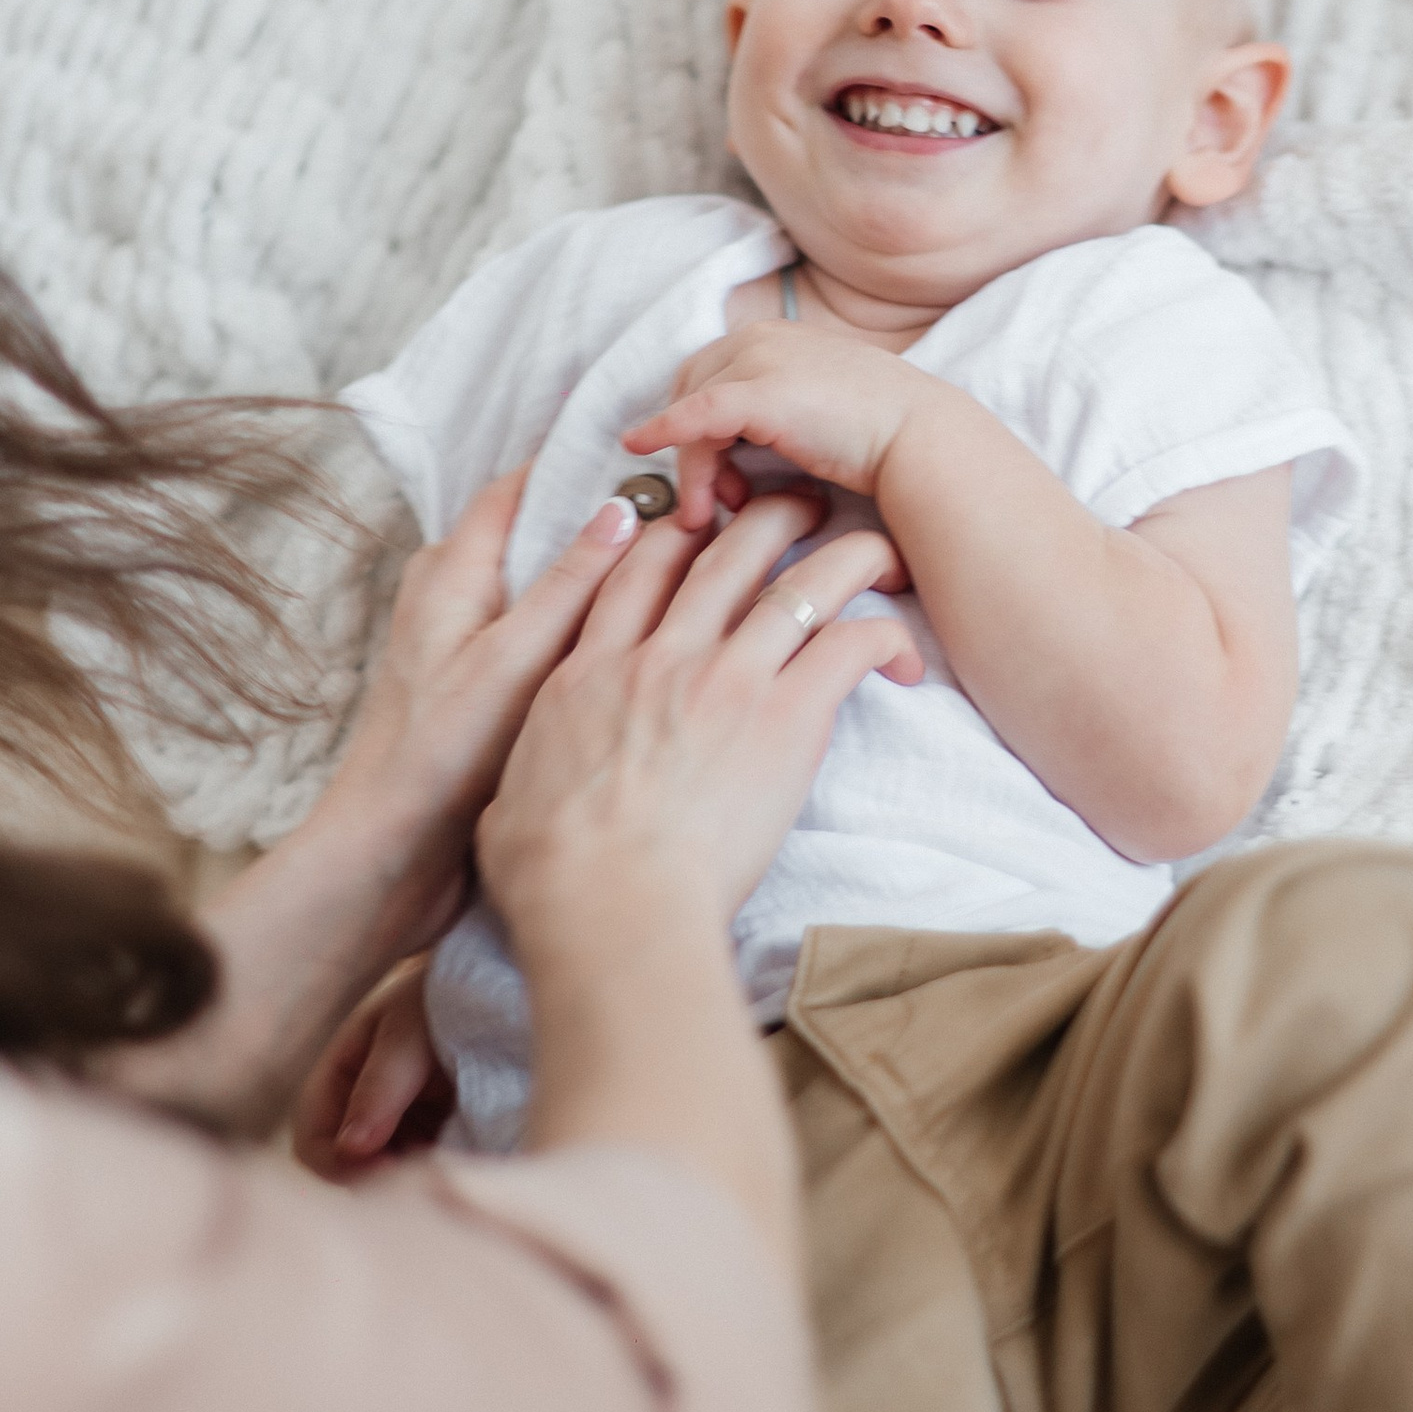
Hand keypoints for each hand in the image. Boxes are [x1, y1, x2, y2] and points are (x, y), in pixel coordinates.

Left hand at [172, 477, 650, 1138]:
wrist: (390, 860)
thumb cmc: (438, 761)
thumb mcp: (513, 661)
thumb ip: (569, 586)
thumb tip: (622, 510)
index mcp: (451, 571)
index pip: (521, 485)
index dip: (584, 463)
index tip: (656, 453)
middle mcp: (458, 597)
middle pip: (541, 532)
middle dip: (606, 519)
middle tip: (689, 509)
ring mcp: (473, 646)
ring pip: (550, 588)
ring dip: (605, 579)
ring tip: (682, 569)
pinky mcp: (489, 693)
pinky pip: (550, 637)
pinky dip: (592, 630)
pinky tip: (643, 647)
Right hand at [479, 488, 920, 939]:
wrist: (607, 902)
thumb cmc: (551, 874)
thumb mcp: (511, 800)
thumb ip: (531, 777)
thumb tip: (516, 803)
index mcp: (590, 671)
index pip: (634, 573)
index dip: (670, 536)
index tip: (698, 526)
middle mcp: (659, 657)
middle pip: (721, 554)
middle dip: (763, 518)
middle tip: (794, 509)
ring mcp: (724, 678)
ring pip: (796, 582)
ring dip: (843, 556)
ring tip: (873, 550)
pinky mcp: (784, 716)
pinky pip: (847, 645)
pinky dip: (881, 637)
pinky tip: (901, 652)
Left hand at [623, 325, 943, 531]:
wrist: (924, 439)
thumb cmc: (884, 435)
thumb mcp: (821, 407)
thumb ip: (780, 411)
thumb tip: (743, 447)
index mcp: (777, 336)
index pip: (710, 374)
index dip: (700, 427)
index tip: (720, 479)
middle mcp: (761, 337)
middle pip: (691, 388)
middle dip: (693, 447)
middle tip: (715, 502)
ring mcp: (759, 360)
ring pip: (692, 410)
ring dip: (693, 465)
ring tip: (714, 511)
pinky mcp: (759, 393)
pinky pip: (695, 414)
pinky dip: (664, 430)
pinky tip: (639, 445)